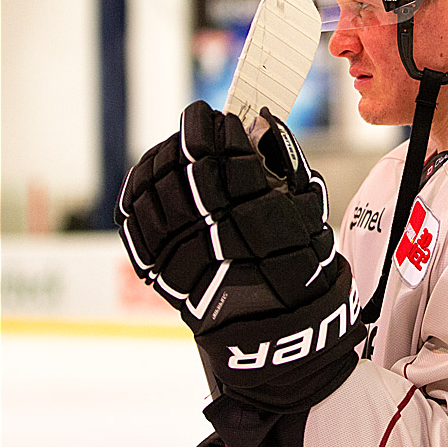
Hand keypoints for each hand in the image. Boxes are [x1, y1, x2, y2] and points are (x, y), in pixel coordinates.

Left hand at [116, 101, 364, 412]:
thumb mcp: (312, 212)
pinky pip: (135, 223)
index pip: (229, 158)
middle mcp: (220, 237)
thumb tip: (262, 122)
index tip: (221, 116)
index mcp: (263, 219)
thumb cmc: (303, 265)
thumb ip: (287, 163)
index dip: (220, 129)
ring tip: (177, 146)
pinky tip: (151, 176)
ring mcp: (186, 257)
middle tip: (198, 120)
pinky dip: (138, 192)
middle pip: (188, 169)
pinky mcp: (161, 273)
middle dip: (191, 135)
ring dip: (163, 158)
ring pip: (156, 191)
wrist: (279, 329)